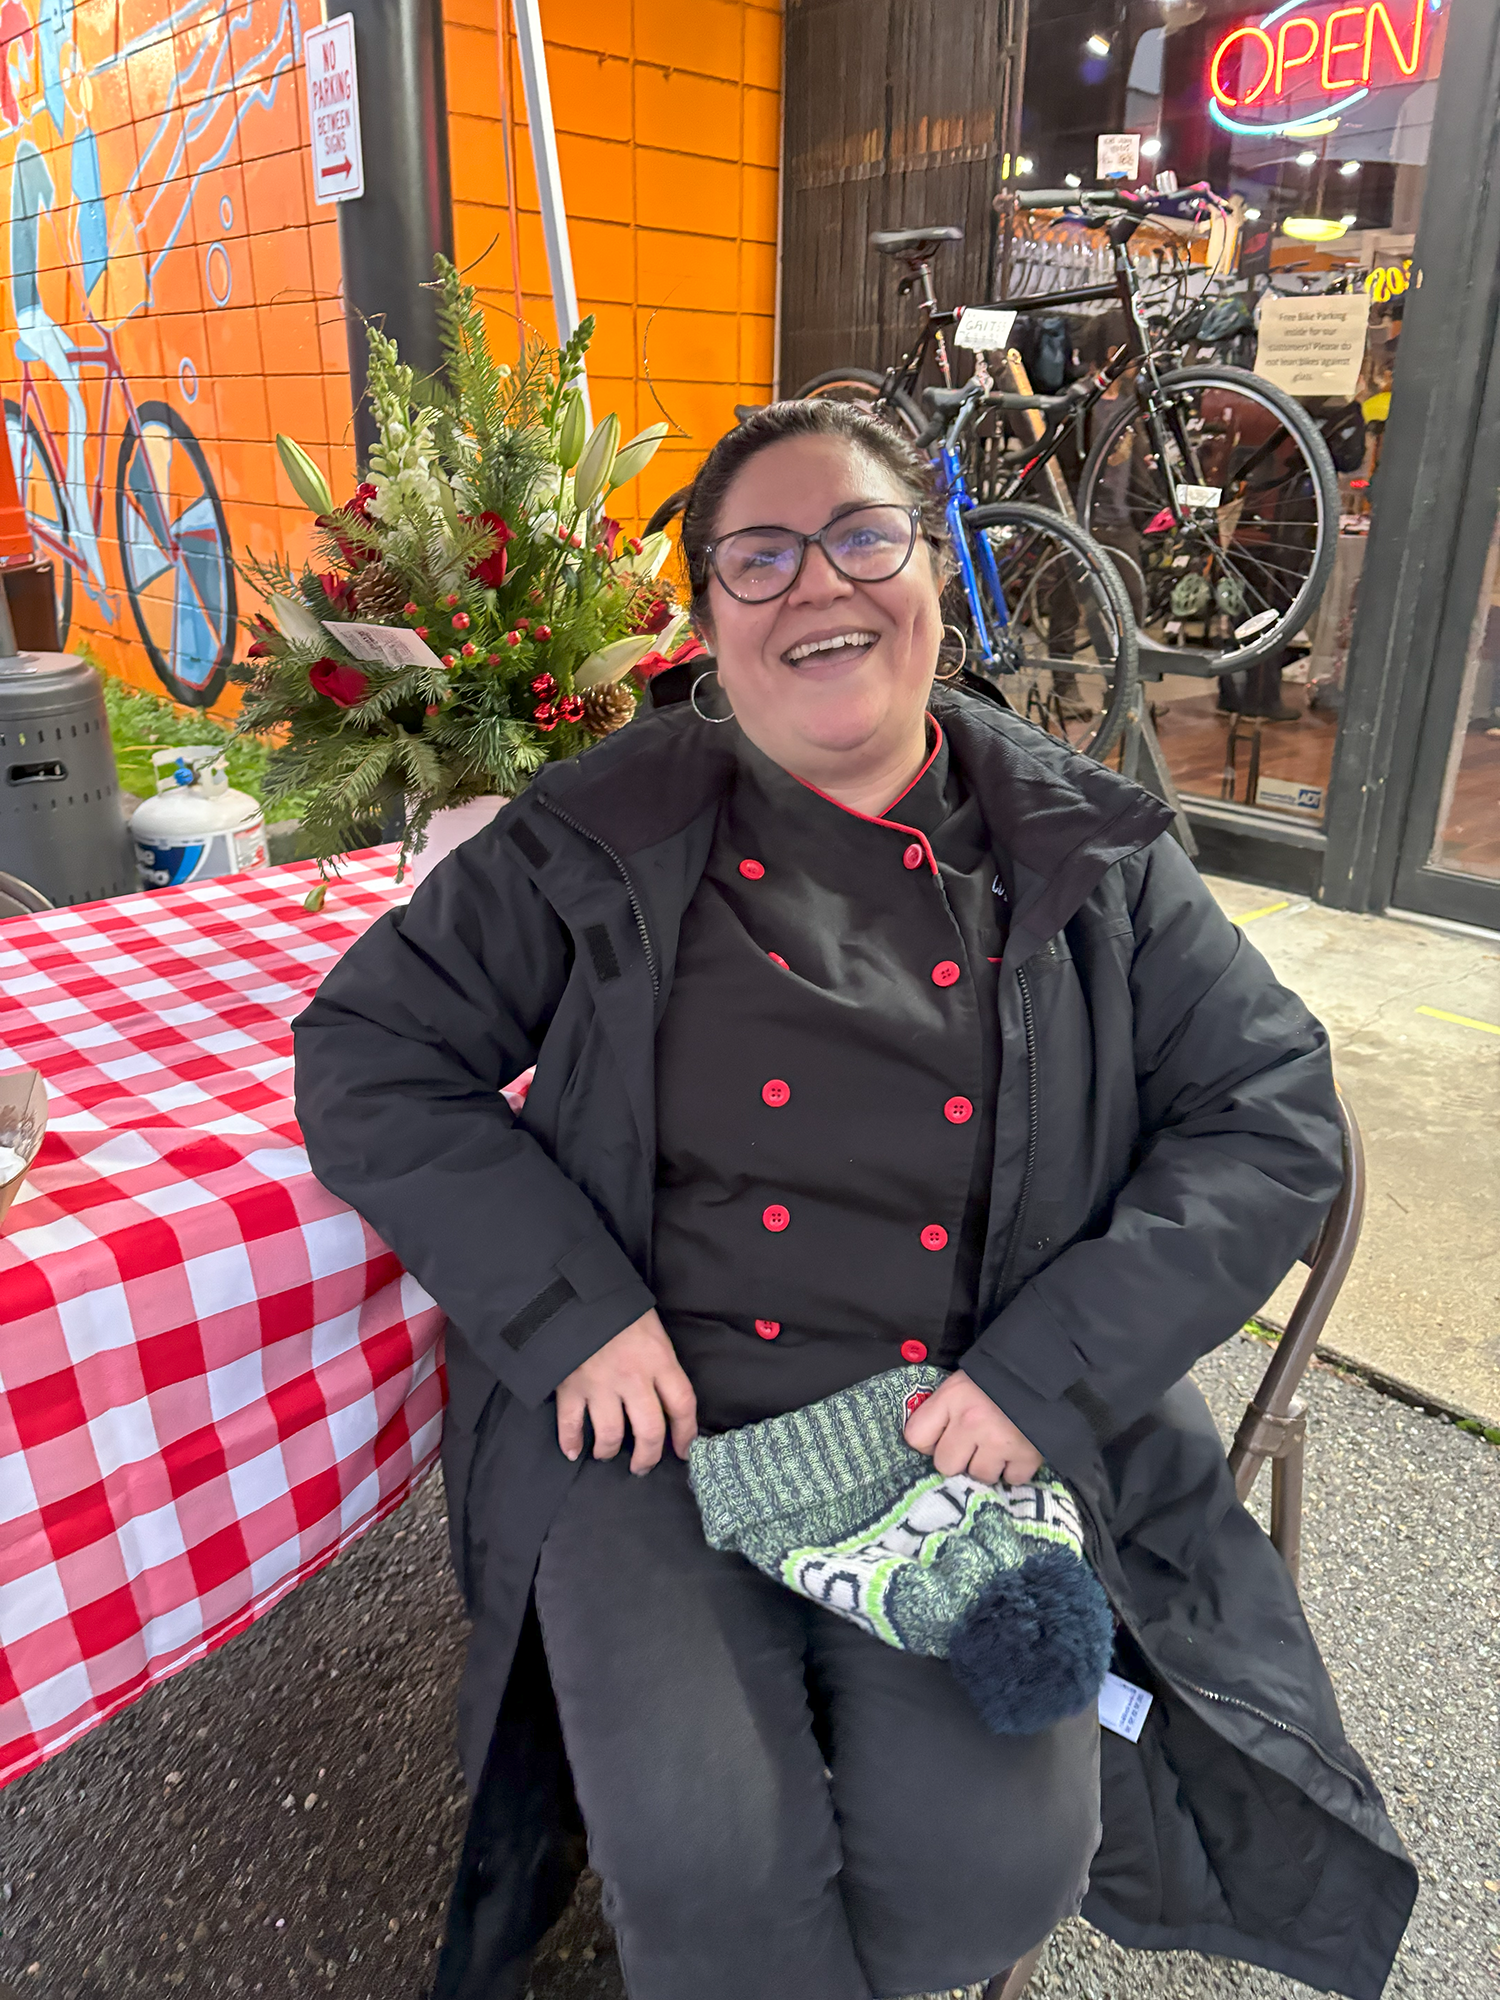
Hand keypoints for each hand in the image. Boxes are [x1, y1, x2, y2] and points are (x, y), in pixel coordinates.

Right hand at [555, 1309, 697, 1473]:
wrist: (573, 1289)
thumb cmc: (616, 1304)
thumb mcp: (651, 1326)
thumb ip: (659, 1359)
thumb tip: (665, 1394)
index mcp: (659, 1359)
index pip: (683, 1405)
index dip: (686, 1433)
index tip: (684, 1451)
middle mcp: (633, 1377)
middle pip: (649, 1430)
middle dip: (648, 1456)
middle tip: (642, 1466)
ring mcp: (600, 1384)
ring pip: (611, 1434)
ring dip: (609, 1451)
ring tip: (607, 1454)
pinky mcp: (570, 1386)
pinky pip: (570, 1424)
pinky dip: (570, 1442)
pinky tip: (573, 1451)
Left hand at [903, 1370, 1042, 1485]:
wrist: (1047, 1370)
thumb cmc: (998, 1377)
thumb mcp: (963, 1383)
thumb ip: (942, 1410)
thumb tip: (928, 1445)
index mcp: (952, 1398)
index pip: (916, 1437)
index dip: (929, 1441)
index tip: (942, 1439)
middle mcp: (971, 1422)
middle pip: (945, 1465)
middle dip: (959, 1459)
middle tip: (974, 1445)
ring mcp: (999, 1441)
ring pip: (979, 1476)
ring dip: (988, 1466)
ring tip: (998, 1446)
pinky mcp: (1027, 1456)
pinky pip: (1011, 1479)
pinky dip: (1014, 1470)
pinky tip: (1016, 1452)